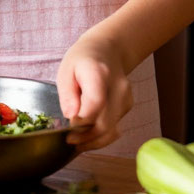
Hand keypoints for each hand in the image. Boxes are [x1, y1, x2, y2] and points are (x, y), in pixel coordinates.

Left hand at [57, 32, 132, 151]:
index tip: (68, 128)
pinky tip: (87, 135)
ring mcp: (126, 98)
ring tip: (77, 143)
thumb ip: (67, 95)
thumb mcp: (66, 71)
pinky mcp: (128, 106)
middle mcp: (117, 87)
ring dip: (94, 141)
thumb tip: (71, 118)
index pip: (95, 103)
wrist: (107, 50)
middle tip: (69, 141)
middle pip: (105, 123)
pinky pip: (115, 127)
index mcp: (98, 73)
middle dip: (86, 138)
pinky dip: (101, 135)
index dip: (82, 120)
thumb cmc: (82, 59)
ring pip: (112, 130)